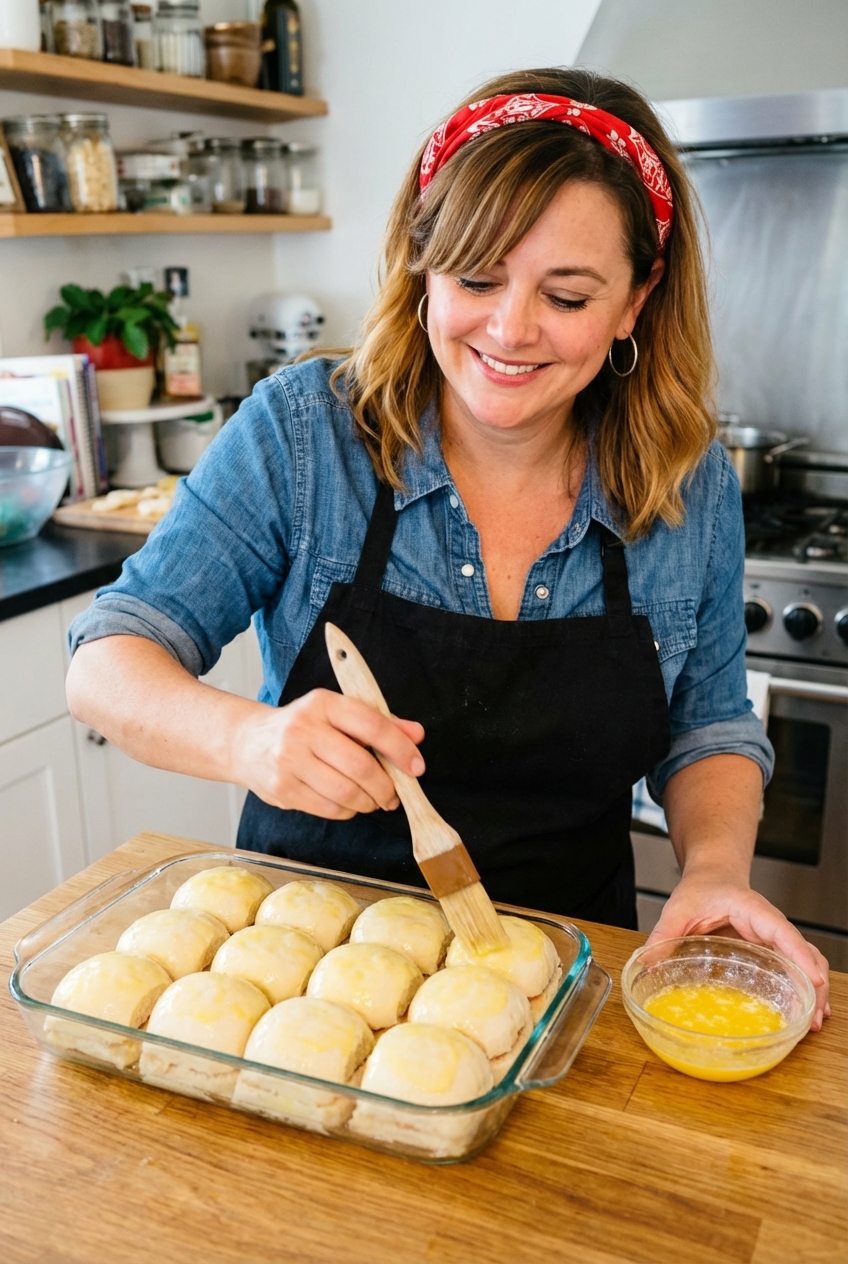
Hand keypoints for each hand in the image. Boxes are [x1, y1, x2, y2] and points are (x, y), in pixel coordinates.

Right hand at [232, 688, 424, 819]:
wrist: (247, 742)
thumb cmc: (301, 726)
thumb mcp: (337, 714)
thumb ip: (379, 723)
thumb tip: (416, 735)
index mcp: (323, 704)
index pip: (372, 726)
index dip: (400, 749)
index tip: (416, 766)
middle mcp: (303, 730)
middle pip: (360, 766)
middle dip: (386, 786)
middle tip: (394, 794)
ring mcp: (289, 761)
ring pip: (346, 793)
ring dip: (369, 802)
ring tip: (374, 799)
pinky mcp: (283, 789)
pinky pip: (329, 809)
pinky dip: (348, 811)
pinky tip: (349, 803)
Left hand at [647, 870, 830, 1030]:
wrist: (714, 875)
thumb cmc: (702, 887)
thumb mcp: (680, 906)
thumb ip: (664, 931)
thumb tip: (645, 960)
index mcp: (753, 910)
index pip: (782, 931)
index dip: (799, 955)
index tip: (813, 978)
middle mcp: (771, 924)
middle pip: (804, 952)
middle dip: (814, 983)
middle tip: (812, 1015)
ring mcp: (774, 938)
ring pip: (807, 961)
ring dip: (815, 989)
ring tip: (814, 1020)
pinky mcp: (772, 949)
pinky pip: (796, 966)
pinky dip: (807, 986)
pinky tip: (809, 1011)